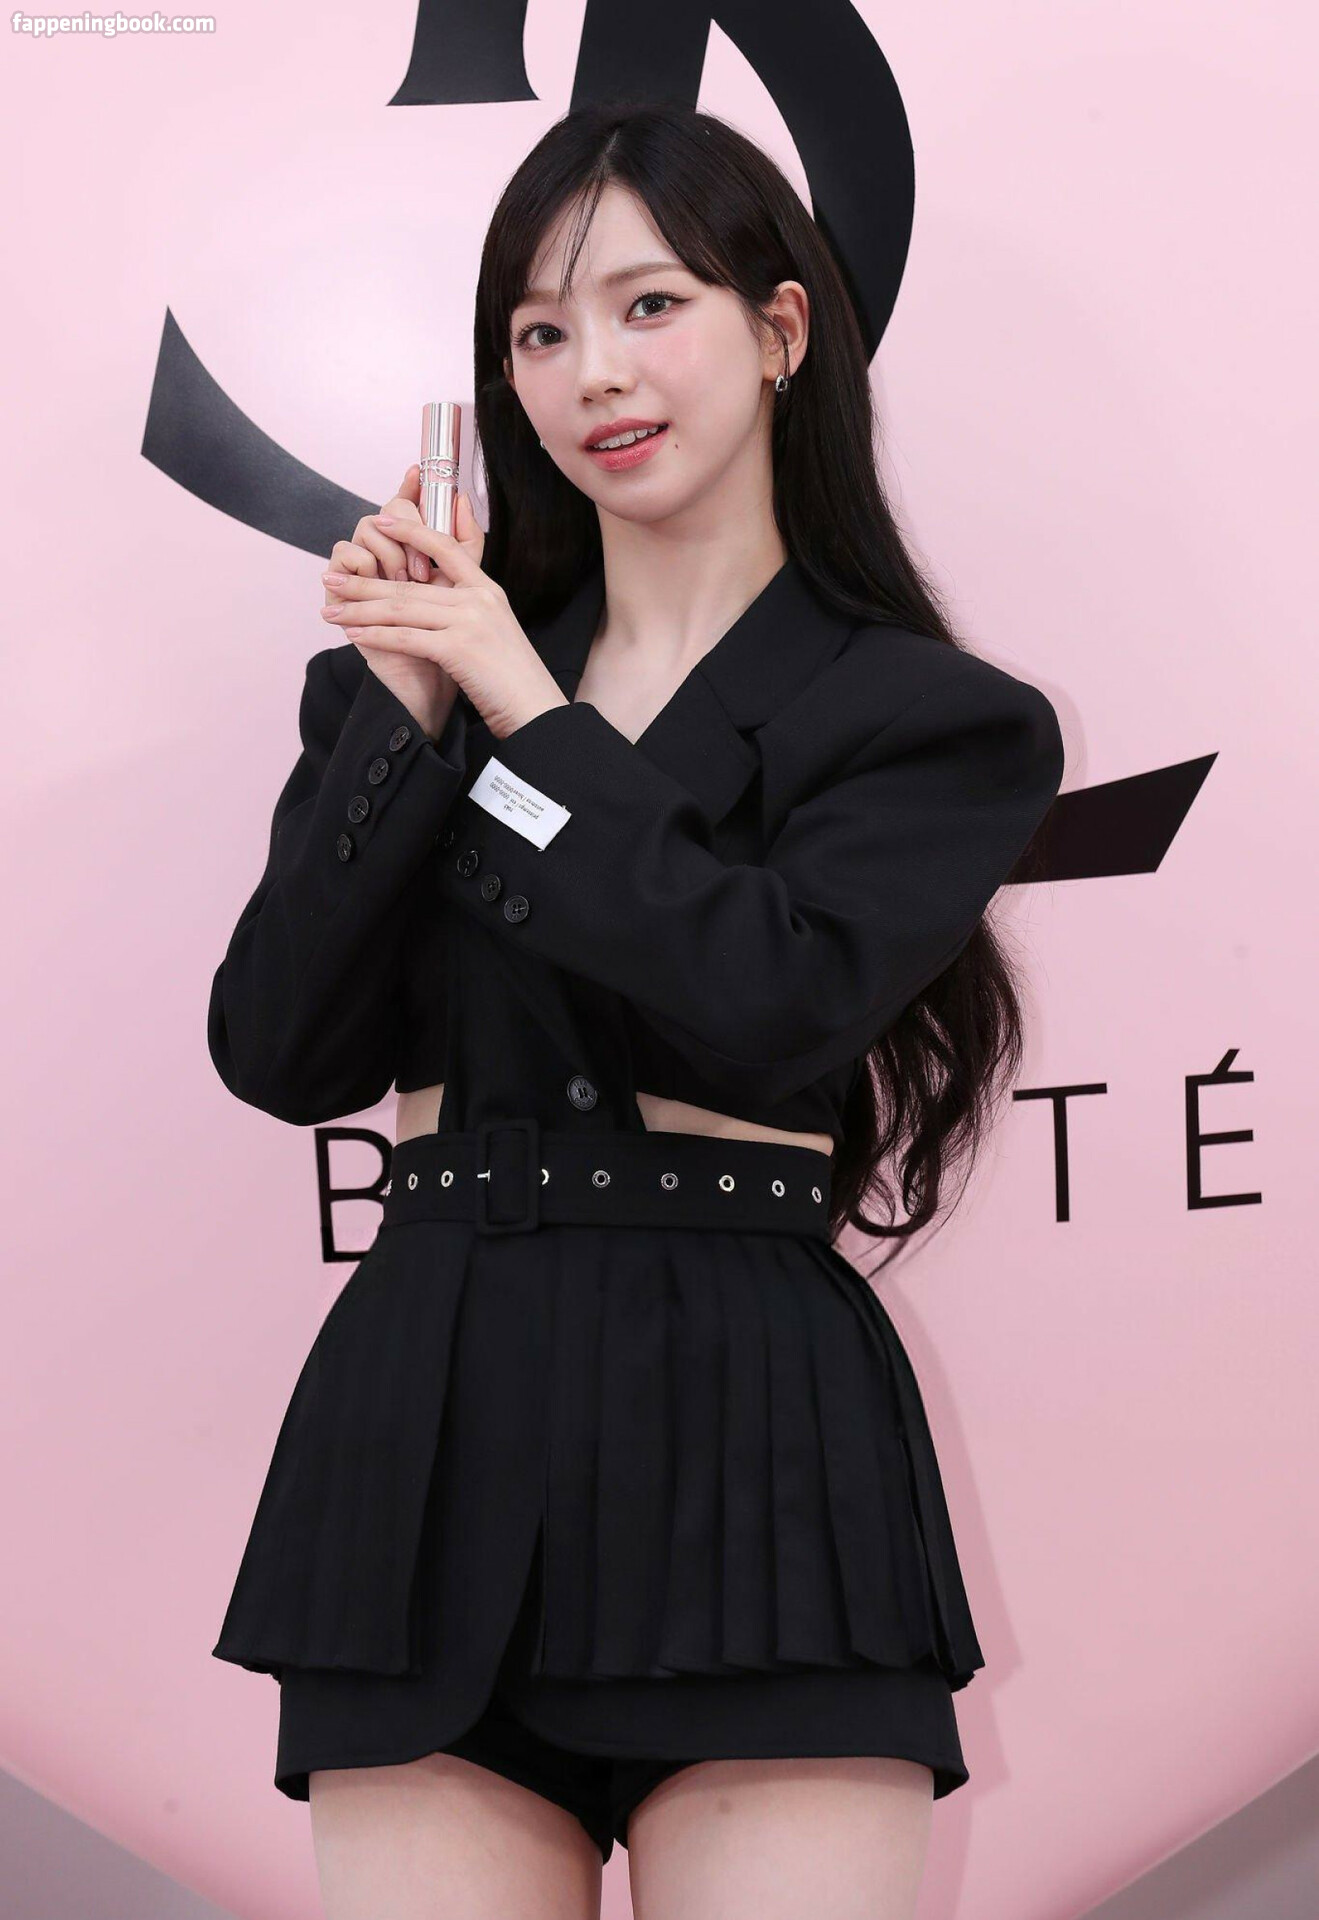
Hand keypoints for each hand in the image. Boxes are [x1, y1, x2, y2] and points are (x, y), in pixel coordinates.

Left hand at [319, 507, 568, 740]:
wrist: (536, 710)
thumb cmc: (515, 679)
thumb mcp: (498, 632)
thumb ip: (474, 610)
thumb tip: (447, 603)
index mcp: (488, 590)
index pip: (445, 547)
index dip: (411, 531)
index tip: (381, 522)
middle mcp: (479, 599)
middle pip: (410, 583)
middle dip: (365, 582)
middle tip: (332, 578)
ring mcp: (469, 621)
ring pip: (402, 608)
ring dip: (360, 609)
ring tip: (330, 609)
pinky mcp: (459, 648)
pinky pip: (406, 637)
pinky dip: (376, 635)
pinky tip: (353, 634)